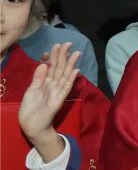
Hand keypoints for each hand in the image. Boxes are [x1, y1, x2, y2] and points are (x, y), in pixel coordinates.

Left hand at [19, 42, 79, 158]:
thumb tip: (43, 64)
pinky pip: (65, 87)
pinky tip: (76, 70)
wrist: (32, 125)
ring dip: (70, 64)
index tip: (56, 46)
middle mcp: (53, 85)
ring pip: (65, 75)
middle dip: (63, 56)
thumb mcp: (31, 90)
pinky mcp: (59, 99)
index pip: (51, 66)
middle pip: (59, 68)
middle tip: (68, 43)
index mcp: (45, 82)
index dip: (54, 56)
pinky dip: (71, 79)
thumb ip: (38, 78)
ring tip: (76, 53)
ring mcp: (57, 91)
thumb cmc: (30, 109)